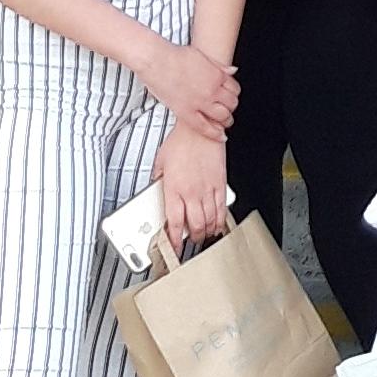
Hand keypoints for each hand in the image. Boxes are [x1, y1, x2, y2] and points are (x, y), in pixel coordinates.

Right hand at [146, 37, 239, 147]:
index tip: (231, 96)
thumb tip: (234, 70)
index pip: (235, 88)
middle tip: (228, 109)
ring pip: (223, 116)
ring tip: (225, 122)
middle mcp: (211, 89)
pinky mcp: (186, 112)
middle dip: (231, 107)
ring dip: (227, 120)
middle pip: (231, 103)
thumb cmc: (175, 55)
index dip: (234, 94)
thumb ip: (219, 65)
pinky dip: (215, 133)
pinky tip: (221, 135)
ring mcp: (199, 102)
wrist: (156, 60)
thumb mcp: (202, 55)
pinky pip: (204, 127)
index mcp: (216, 75)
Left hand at [154, 118, 231, 248]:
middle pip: (193, 226)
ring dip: (206, 232)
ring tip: (202, 236)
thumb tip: (155, 190)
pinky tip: (217, 225)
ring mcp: (207, 189)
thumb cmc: (181, 141)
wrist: (202, 129)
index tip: (174, 247)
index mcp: (174, 189)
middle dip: (192, 239)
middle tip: (189, 242)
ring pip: (208, 220)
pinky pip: (221, 208)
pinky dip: (220, 221)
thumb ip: (158, 180)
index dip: (174, 240)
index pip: (174, 222)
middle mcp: (191, 192)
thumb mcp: (161, 161)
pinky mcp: (220, 184)